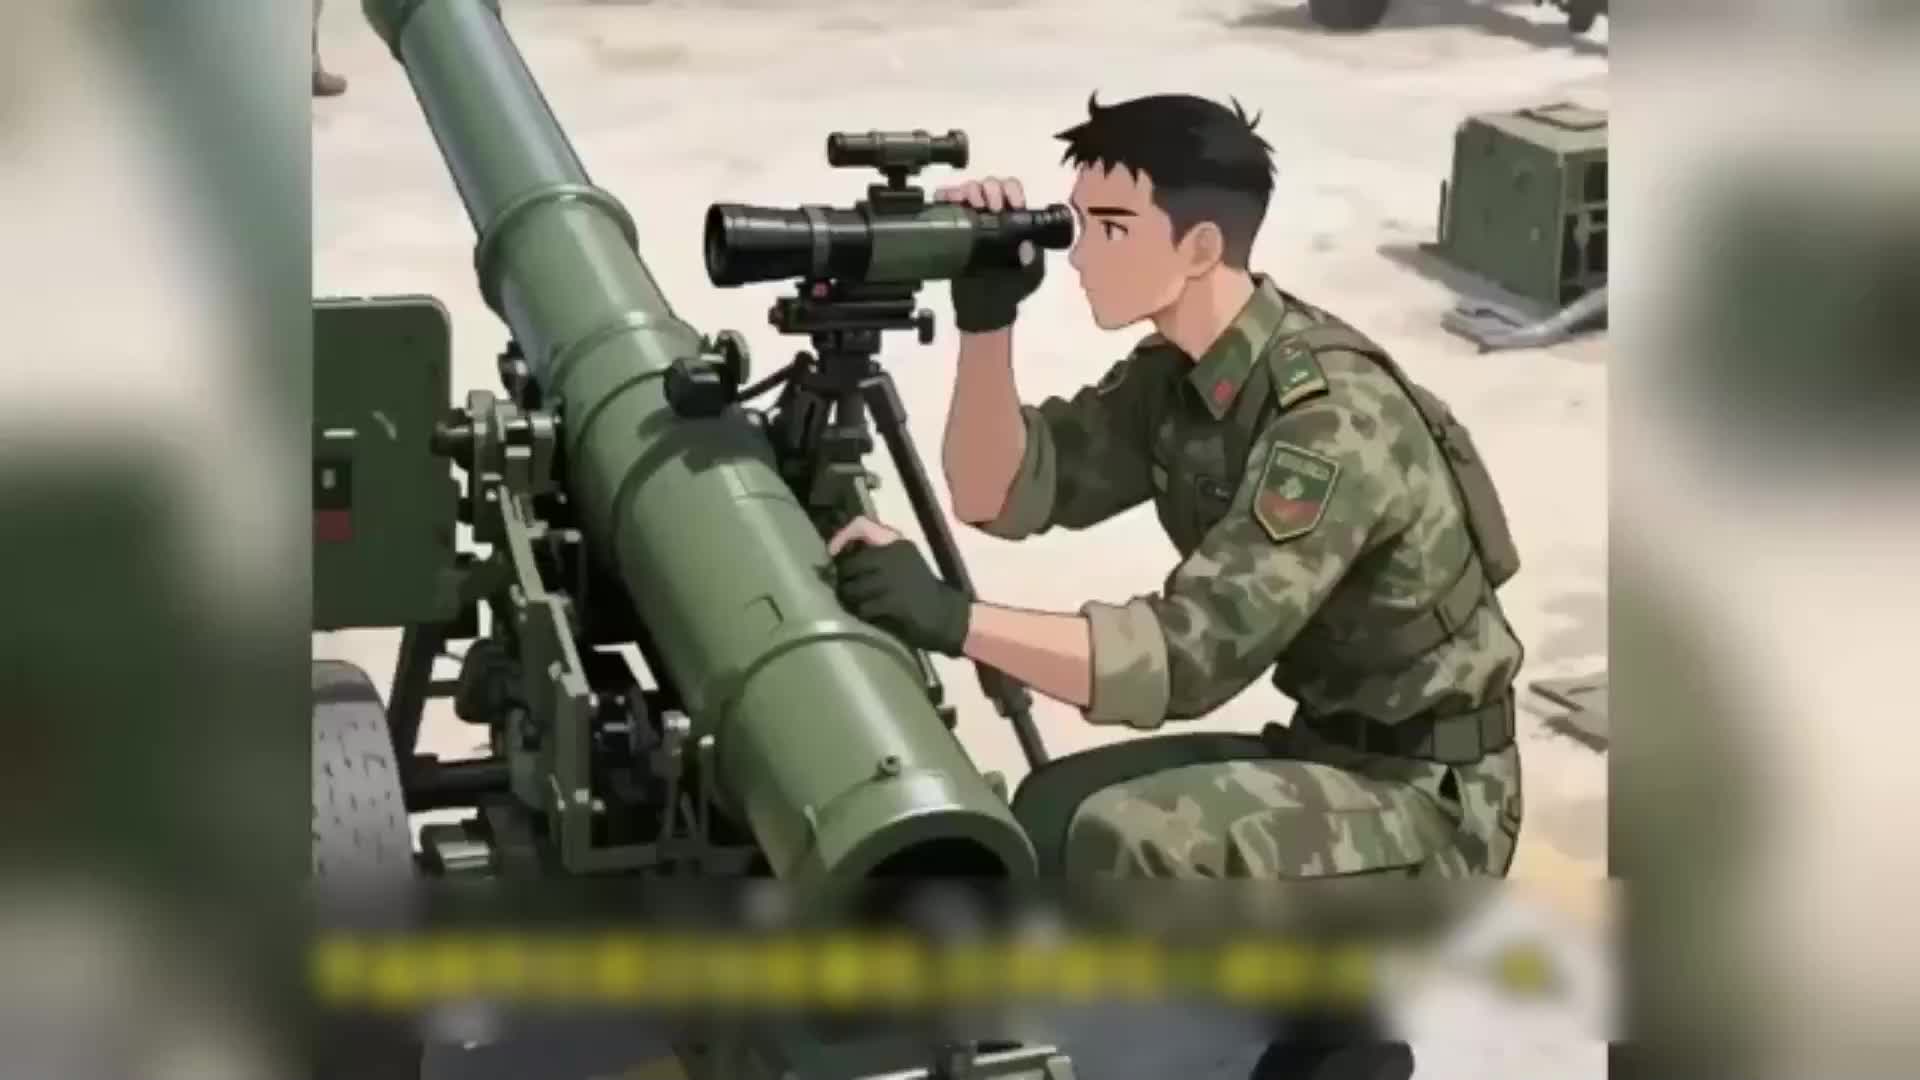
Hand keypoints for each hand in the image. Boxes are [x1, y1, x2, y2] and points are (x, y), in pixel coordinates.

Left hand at [827, 516, 970, 656]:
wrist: (947, 616)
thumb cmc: (920, 590)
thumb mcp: (902, 563)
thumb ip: (875, 556)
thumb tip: (837, 558)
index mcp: (896, 542)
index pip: (860, 524)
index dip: (840, 538)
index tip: (832, 554)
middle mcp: (894, 554)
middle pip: (850, 563)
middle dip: (843, 580)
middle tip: (846, 591)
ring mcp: (894, 578)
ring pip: (853, 588)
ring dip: (850, 600)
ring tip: (857, 605)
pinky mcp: (895, 600)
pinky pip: (864, 607)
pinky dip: (863, 613)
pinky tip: (870, 616)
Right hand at [933, 177, 1046, 333]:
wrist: (984, 308)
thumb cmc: (1010, 288)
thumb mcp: (1028, 276)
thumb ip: (1031, 262)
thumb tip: (1027, 246)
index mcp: (1013, 218)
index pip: (1013, 191)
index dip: (1013, 192)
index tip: (1012, 205)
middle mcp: (991, 212)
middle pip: (990, 185)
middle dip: (991, 190)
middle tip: (990, 206)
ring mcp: (970, 217)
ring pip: (968, 189)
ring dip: (969, 190)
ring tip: (970, 204)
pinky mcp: (951, 226)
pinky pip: (944, 203)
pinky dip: (944, 196)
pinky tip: (945, 200)